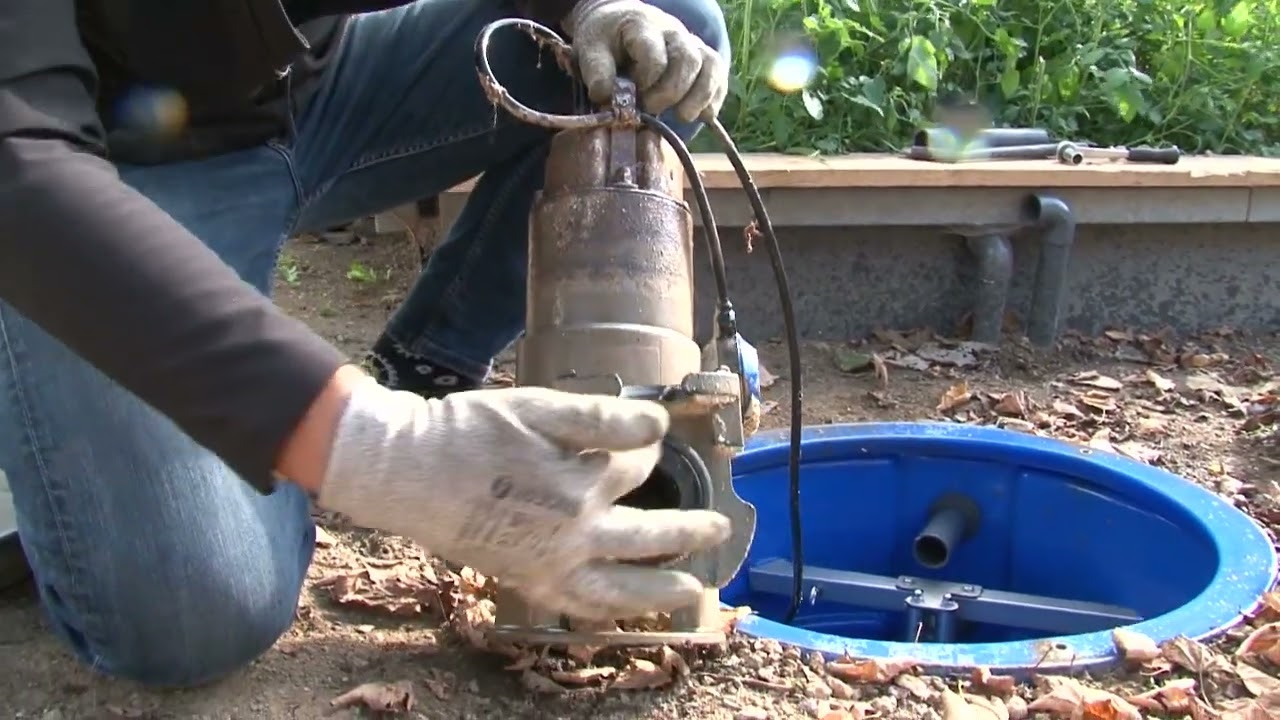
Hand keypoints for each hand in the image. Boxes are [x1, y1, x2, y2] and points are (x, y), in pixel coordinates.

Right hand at [315, 377, 731, 619]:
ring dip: (663, 589)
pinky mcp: (526, 582)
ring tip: (696, 591)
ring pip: (622, 589)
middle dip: (689, 530)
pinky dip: (607, 614)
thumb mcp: (537, 408)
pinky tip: (624, 613)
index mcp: (579, 482)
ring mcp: (551, 564)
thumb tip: (657, 426)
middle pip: (648, 535)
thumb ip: (599, 418)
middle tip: (718, 527)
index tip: (650, 438)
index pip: (636, 466)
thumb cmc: (468, 431)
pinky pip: (577, 607)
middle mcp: (574, 531)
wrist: (406, 471)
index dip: (647, 448)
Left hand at [564, 0, 728, 122]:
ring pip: (710, 65)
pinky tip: (702, 115)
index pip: (654, 54)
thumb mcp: (591, 49)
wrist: (620, 23)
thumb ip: (597, 71)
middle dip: (672, 91)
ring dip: (700, 96)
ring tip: (683, 117)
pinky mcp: (701, 58)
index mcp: (643, 27)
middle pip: (688, 59)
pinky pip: (718, 75)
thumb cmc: (606, 40)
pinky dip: (714, 97)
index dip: (646, 80)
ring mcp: (691, 44)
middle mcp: (673, 32)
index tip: (632, 94)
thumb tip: (606, 97)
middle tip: (651, 109)